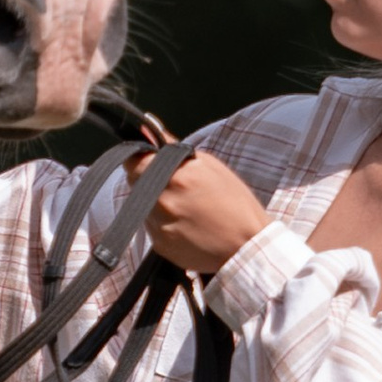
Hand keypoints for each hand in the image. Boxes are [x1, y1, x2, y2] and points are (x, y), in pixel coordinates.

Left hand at [141, 146, 267, 273]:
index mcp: (177, 177)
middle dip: (149, 181)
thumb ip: (176, 149)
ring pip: (143, 206)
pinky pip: (152, 227)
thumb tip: (152, 133)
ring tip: (184, 208)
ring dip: (156, 203)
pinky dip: (163, 223)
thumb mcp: (211, 167)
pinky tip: (185, 225)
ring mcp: (159, 225)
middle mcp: (163, 201)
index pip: (134, 161)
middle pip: (137, 184)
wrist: (247, 247)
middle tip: (174, 187)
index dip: (139, 160)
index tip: (146, 161)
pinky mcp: (160, 245)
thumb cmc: (235, 205)